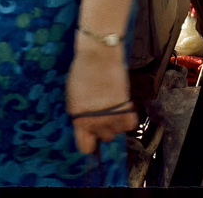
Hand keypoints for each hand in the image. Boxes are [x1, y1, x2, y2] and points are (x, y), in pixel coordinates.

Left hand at [66, 37, 135, 154]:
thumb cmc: (82, 72)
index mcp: (79, 120)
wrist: (98, 55)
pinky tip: (122, 107)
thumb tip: (85, 124)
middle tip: (102, 112)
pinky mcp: (126, 108)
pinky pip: (130, 124)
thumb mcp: (73, 97)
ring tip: (112, 105)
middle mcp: (95, 122)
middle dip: (103, 128)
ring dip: (115, 122)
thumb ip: (79, 114)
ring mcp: (111, 116)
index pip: (85, 147)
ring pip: (117, 132)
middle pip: (104, 138)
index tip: (91, 136)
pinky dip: (128, 118)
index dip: (89, 142)